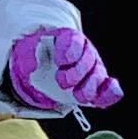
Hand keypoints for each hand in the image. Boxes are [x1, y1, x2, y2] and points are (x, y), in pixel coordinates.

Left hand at [3, 23, 123, 113]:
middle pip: (87, 58)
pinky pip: (108, 89)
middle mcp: (85, 52)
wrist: (47, 71)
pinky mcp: (98, 86)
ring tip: (80, 97)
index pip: (73, 40)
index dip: (70, 49)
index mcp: (68, 39)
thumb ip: (28, 58)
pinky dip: (109, 94)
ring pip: (98, 74)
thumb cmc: (39, 59)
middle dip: (78, 71)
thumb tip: (32, 64)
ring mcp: (93, 69)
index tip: (61, 60)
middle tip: (62, 83)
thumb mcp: (28, 55)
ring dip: (91, 86)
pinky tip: (102, 99)